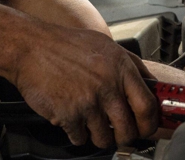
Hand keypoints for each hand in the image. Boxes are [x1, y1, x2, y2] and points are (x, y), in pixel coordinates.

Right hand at [10, 22, 157, 147]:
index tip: (146, 127)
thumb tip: (151, 83)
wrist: (33, 47)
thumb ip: (131, 64)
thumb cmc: (68, 45)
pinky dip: (78, 134)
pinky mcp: (68, 116)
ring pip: (104, 139)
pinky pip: (80, 139)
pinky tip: (74, 118)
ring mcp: (88, 103)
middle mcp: (108, 86)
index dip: (150, 122)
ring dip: (100, 136)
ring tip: (92, 123)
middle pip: (128, 130)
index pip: (147, 106)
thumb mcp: (107, 45)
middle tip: (119, 133)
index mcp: (121, 68)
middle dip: (125, 137)